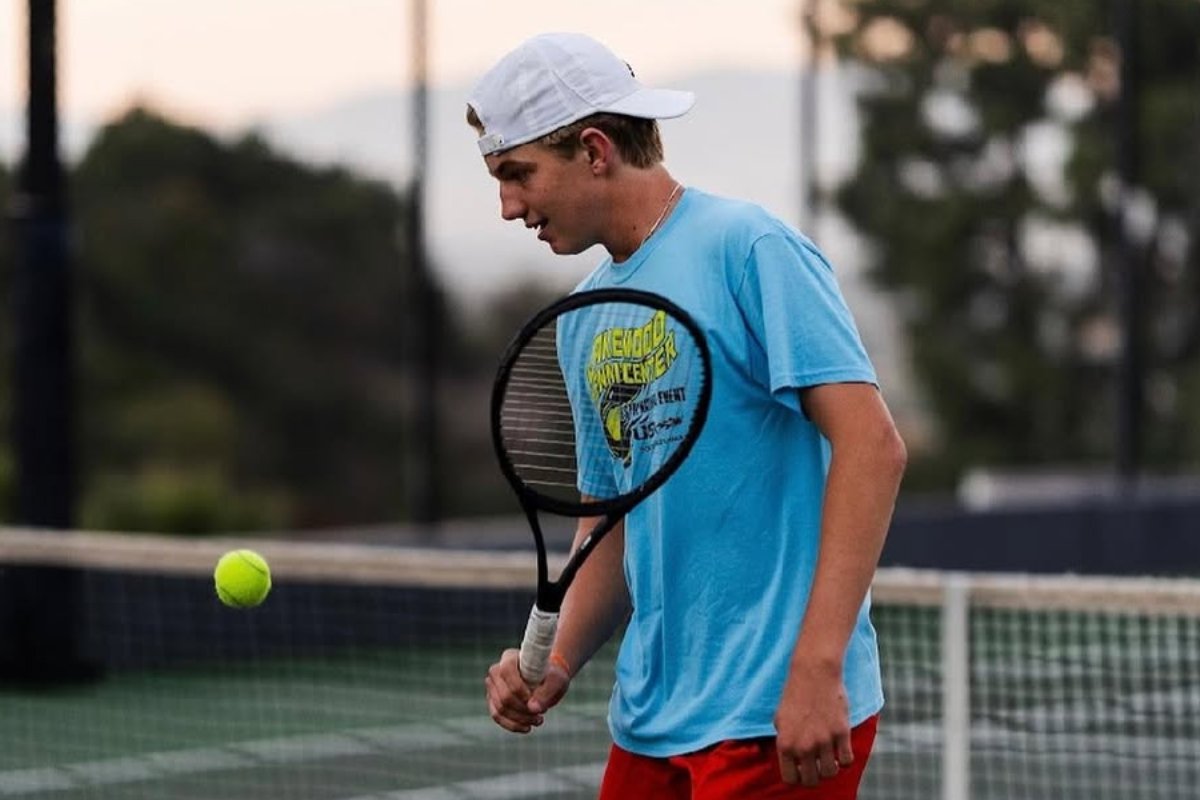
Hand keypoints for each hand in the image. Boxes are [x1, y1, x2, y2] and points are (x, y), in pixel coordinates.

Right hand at [485, 648, 570, 732]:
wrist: (547, 680)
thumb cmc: (552, 676)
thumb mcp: (557, 681)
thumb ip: (547, 692)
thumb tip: (533, 709)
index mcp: (510, 657)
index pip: (507, 672)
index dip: (520, 690)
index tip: (536, 701)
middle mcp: (496, 670)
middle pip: (504, 696)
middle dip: (523, 710)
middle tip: (541, 715)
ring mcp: (492, 686)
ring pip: (500, 709)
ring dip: (519, 719)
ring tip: (538, 721)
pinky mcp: (493, 700)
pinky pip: (497, 716)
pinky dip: (512, 725)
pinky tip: (527, 727)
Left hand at [774, 657, 853, 785]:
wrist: (813, 672)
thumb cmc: (795, 694)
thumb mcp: (779, 719)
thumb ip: (785, 741)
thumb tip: (792, 760)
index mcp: (785, 744)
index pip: (791, 779)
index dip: (796, 777)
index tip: (801, 770)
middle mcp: (803, 746)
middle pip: (811, 780)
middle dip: (813, 776)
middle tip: (816, 766)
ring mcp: (823, 740)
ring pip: (830, 773)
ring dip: (830, 769)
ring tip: (828, 758)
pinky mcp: (841, 733)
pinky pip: (846, 761)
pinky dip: (844, 759)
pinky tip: (840, 750)